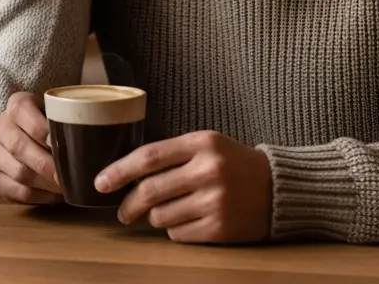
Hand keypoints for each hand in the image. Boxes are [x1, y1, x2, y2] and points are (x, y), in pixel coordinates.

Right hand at [0, 92, 61, 203]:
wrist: (34, 140)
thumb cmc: (56, 127)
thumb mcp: (61, 115)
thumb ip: (69, 120)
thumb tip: (86, 138)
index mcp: (15, 104)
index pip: (21, 111)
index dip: (41, 128)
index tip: (62, 143)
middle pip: (18, 146)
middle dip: (46, 164)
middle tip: (67, 175)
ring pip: (18, 172)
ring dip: (45, 183)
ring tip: (64, 187)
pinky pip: (16, 191)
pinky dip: (38, 197)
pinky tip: (53, 195)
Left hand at [96, 130, 271, 243]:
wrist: (278, 188)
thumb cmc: (233, 164)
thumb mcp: (206, 145)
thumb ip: (171, 155)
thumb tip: (125, 176)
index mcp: (202, 143)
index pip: (148, 157)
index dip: (118, 171)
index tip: (100, 182)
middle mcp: (209, 170)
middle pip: (149, 191)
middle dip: (128, 205)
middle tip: (123, 212)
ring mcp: (216, 201)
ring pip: (161, 216)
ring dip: (156, 217)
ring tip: (169, 211)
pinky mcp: (221, 228)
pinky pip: (178, 234)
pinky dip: (176, 230)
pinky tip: (189, 220)